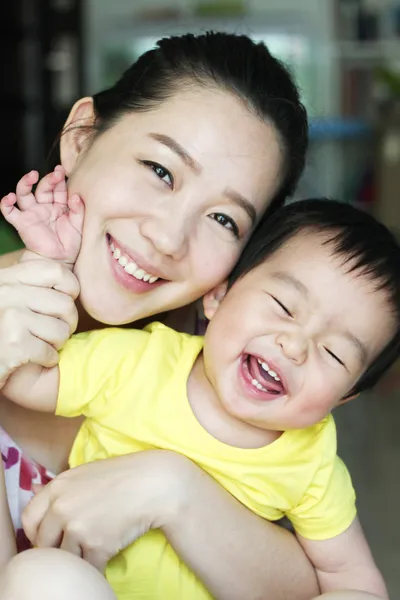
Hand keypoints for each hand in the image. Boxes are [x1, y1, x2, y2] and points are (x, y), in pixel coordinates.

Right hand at [0, 166, 83, 263]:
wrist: (61, 260)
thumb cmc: (71, 243)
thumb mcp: (79, 225)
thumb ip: (78, 210)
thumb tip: (76, 196)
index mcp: (59, 205)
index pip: (58, 188)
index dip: (59, 180)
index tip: (62, 171)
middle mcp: (44, 207)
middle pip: (42, 188)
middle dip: (48, 179)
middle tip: (56, 174)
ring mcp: (32, 213)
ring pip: (24, 194)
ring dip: (26, 183)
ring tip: (32, 175)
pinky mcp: (22, 223)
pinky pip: (9, 212)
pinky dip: (6, 203)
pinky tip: (9, 197)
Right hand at [0, 258, 78, 386]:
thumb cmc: (2, 331)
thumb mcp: (11, 296)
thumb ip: (35, 283)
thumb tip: (69, 265)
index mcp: (7, 277)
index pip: (57, 271)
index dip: (70, 290)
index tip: (61, 304)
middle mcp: (5, 292)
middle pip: (65, 304)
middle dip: (66, 324)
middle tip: (51, 332)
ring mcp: (8, 316)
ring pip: (62, 330)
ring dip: (56, 344)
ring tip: (39, 344)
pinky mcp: (13, 343)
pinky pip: (50, 352)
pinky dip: (47, 360)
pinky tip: (33, 359)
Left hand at [22, 451, 188, 570]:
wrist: (156, 483)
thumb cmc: (124, 475)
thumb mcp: (87, 473)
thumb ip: (63, 488)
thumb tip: (36, 493)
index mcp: (58, 486)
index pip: (29, 519)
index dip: (36, 532)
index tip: (48, 537)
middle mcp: (62, 506)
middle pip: (44, 542)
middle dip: (56, 547)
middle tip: (73, 545)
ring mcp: (78, 527)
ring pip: (65, 557)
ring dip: (77, 557)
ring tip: (92, 549)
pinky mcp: (96, 546)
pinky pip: (87, 568)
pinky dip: (95, 567)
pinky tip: (105, 557)